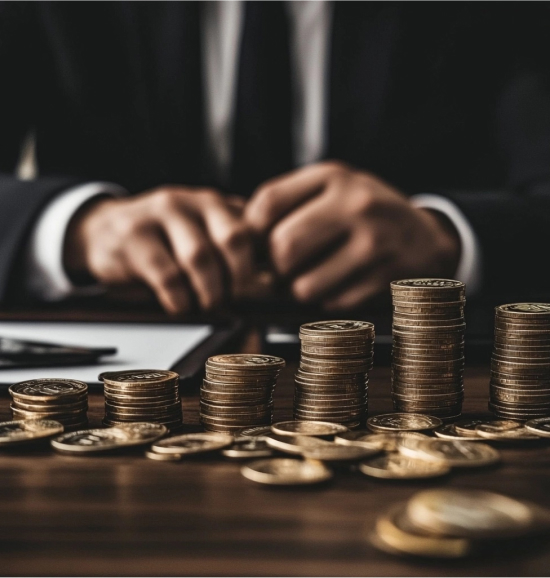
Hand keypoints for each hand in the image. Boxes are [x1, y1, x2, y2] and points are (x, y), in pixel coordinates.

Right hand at [64, 187, 254, 313]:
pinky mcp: (133, 236)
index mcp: (216, 203)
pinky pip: (167, 274)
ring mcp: (160, 215)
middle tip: (238, 302)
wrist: (102, 230)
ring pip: (200, 257)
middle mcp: (192, 202)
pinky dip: (180, 299)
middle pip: (234, 239)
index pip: (253, 230)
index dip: (264, 265)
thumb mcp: (200, 238)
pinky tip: (180, 305)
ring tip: (208, 306)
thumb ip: (231, 254)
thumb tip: (267, 286)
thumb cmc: (162, 243)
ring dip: (210, 292)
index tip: (266, 292)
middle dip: (242, 279)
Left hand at [245, 161, 460, 309]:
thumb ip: (288, 206)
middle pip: (282, 248)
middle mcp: (356, 204)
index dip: (251, 232)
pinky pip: (333, 303)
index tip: (256, 247)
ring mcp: (375, 242)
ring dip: (301, 290)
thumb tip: (242, 244)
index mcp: (334, 177)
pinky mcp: (387, 277)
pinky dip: (329, 300)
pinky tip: (343, 284)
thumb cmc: (366, 215)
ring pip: (304, 285)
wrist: (427, 238)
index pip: (268, 203)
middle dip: (275, 268)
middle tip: (283, 271)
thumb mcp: (332, 190)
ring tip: (315, 277)